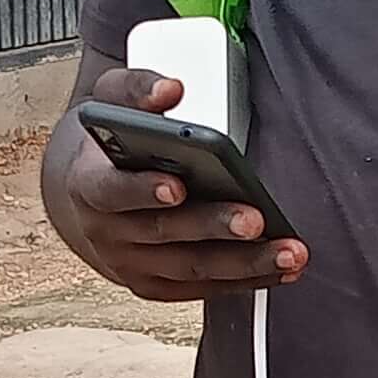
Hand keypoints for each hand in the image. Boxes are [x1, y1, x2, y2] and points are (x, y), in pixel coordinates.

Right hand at [49, 69, 305, 302]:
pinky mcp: (155, 285)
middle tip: (255, 219)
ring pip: (190, 268)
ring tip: (290, 251)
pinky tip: (281, 268)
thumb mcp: (110, 102)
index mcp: (88, 185)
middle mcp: (106, 233)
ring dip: (243, 263)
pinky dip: (244, 280)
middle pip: (164, 233)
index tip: (178, 186)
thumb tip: (170, 89)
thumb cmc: (110, 145)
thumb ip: (138, 89)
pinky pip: (202, 288)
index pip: (112, 191)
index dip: (143, 190)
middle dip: (213, 227)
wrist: (89, 197)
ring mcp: (130, 265)